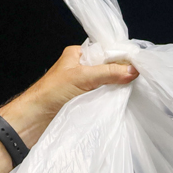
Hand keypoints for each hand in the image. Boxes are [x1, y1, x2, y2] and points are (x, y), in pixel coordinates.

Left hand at [0, 45, 137, 147]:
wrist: (33, 120)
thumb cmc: (50, 93)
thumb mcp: (83, 78)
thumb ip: (109, 73)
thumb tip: (133, 70)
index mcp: (77, 55)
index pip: (106, 51)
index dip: (121, 57)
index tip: (139, 65)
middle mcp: (80, 68)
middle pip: (108, 68)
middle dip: (120, 74)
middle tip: (137, 81)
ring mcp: (82, 86)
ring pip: (106, 84)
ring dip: (115, 89)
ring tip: (129, 93)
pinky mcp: (83, 102)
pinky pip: (102, 98)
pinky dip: (109, 100)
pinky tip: (118, 103)